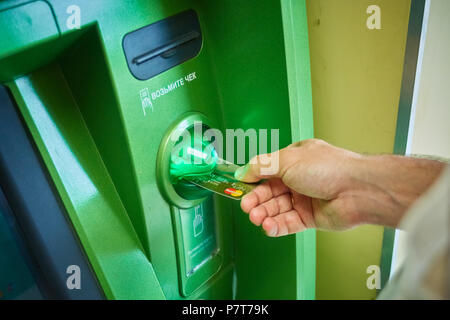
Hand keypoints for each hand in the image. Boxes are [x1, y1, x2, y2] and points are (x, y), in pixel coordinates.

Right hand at [235, 139, 444, 236]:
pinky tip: (268, 227)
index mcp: (294, 160)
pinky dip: (276, 226)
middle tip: (246, 207)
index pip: (266, 171)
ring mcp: (304, 199)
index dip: (252, 180)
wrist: (357, 190)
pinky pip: (288, 223)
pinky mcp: (310, 218)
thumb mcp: (287, 160)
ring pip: (277, 209)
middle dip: (257, 200)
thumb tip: (242, 171)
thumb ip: (262, 166)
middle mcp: (298, 179)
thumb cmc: (328, 168)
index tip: (238, 187)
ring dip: (264, 214)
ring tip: (256, 218)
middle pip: (270, 192)